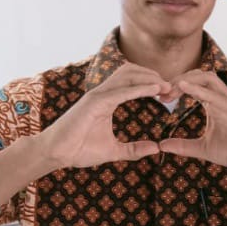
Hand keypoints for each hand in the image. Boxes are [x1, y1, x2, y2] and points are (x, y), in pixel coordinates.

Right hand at [37, 63, 169, 167]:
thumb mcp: (113, 151)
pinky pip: (120, 91)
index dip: (152, 83)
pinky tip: (154, 90)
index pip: (133, 81)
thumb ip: (134, 149)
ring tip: (166, 87)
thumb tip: (156, 149)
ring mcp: (97, 95)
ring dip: (149, 78)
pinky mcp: (93, 102)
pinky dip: (139, 88)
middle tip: (171, 88)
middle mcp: (103, 92)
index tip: (169, 93)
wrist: (55, 154)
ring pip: (127, 75)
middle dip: (154, 76)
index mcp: (107, 99)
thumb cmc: (79, 150)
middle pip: (133, 71)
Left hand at [158, 71, 226, 172]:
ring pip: (209, 78)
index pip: (194, 84)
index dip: (176, 86)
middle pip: (200, 75)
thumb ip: (183, 146)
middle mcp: (222, 98)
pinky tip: (184, 87)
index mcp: (215, 103)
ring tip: (170, 89)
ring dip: (187, 80)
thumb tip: (161, 145)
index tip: (161, 98)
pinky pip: (215, 95)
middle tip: (161, 93)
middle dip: (179, 79)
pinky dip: (199, 89)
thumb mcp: (203, 148)